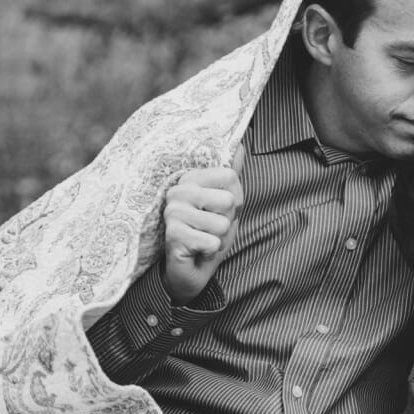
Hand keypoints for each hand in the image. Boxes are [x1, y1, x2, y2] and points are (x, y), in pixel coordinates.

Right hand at [161, 146, 244, 304]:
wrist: (190, 269)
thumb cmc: (208, 233)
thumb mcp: (225, 203)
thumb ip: (231, 175)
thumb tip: (240, 145)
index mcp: (191, 179)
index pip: (230, 176)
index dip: (235, 198)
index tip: (220, 209)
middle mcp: (178, 191)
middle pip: (229, 200)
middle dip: (228, 219)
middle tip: (211, 227)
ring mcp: (172, 213)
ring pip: (222, 223)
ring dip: (219, 237)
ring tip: (204, 238)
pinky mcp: (173, 235)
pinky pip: (212, 242)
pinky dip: (211, 251)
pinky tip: (198, 250)